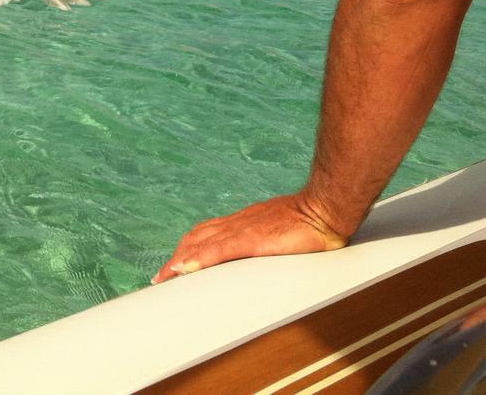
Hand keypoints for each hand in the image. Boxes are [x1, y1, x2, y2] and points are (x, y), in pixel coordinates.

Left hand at [152, 192, 346, 283]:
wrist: (323, 208)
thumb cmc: (309, 221)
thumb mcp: (280, 233)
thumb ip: (266, 242)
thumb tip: (262, 254)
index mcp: (243, 222)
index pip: (205, 233)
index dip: (187, 249)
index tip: (174, 265)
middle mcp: (237, 223)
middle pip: (196, 237)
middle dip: (177, 257)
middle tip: (162, 278)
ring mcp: (242, 229)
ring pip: (200, 243)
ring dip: (179, 260)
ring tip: (165, 278)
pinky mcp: (251, 239)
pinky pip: (217, 250)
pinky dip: (197, 260)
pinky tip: (183, 269)